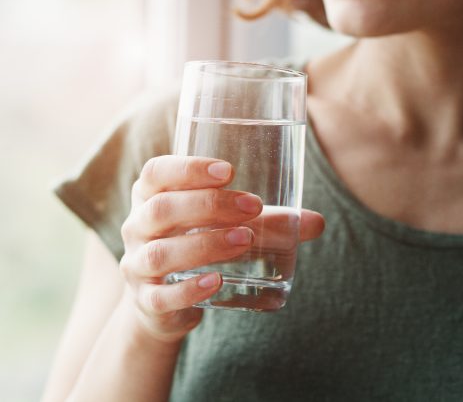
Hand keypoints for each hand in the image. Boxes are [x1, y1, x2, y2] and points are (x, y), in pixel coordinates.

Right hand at [118, 155, 323, 342]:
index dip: (188, 168)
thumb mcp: (227, 226)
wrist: (165, 301)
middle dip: (208, 205)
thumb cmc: (198, 244)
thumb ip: (269, 221)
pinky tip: (216, 282)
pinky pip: (161, 296)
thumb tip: (317, 222)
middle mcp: (137, 227)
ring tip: (244, 240)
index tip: (229, 171)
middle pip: (161, 209)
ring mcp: (137, 265)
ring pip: (161, 253)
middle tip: (252, 206)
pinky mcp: (147, 301)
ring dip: (204, 244)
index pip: (157, 172)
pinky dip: (188, 290)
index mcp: (151, 197)